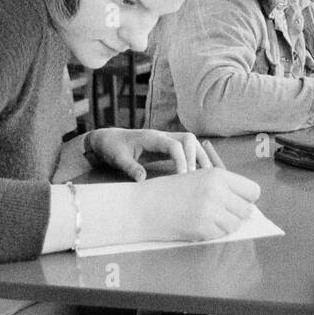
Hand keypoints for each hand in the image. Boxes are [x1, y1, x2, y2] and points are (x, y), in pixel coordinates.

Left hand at [85, 128, 206, 180]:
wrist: (109, 139)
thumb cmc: (113, 148)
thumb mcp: (117, 159)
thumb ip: (129, 167)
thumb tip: (141, 179)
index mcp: (151, 137)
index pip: (174, 145)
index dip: (181, 160)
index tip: (183, 176)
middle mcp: (162, 135)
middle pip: (188, 139)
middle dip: (195, 156)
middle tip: (193, 177)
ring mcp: (166, 139)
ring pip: (191, 142)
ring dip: (199, 156)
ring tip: (204, 175)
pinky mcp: (167, 145)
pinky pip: (187, 148)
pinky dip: (195, 157)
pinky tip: (199, 171)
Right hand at [135, 169, 261, 240]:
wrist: (141, 207)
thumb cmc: (168, 193)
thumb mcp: (197, 179)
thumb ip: (223, 188)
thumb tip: (248, 206)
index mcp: (217, 175)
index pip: (253, 190)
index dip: (246, 199)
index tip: (236, 202)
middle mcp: (217, 191)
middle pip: (247, 210)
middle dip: (236, 213)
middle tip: (220, 213)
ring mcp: (210, 211)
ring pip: (236, 224)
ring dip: (226, 225)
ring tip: (208, 219)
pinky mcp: (203, 229)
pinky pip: (222, 235)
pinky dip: (214, 233)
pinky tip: (199, 226)